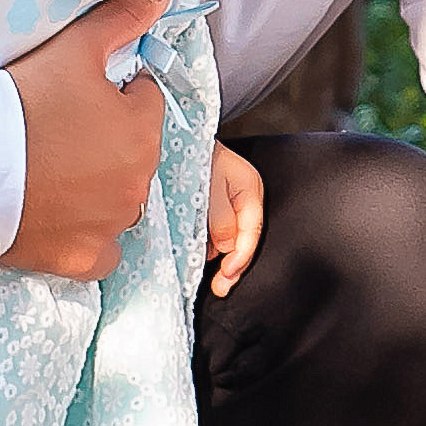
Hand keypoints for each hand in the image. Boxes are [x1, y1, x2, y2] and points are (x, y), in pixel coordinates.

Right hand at [1, 0, 168, 277]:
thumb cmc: (17, 104)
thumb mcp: (72, 49)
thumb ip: (122, 17)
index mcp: (141, 131)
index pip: (141, 102)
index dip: (109, 95)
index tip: (73, 98)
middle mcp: (137, 183)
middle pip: (131, 152)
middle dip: (106, 142)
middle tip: (58, 133)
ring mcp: (111, 225)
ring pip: (117, 199)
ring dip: (97, 186)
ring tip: (52, 169)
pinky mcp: (82, 258)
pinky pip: (101, 249)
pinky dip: (86, 234)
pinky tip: (59, 213)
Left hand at [206, 142, 265, 295]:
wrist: (173, 138)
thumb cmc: (191, 155)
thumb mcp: (208, 182)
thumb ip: (218, 214)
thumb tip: (225, 246)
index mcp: (249, 188)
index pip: (252, 231)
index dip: (241, 257)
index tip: (227, 275)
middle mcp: (243, 200)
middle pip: (243, 241)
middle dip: (232, 266)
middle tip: (220, 288)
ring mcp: (228, 207)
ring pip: (228, 242)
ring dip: (217, 259)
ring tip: (208, 277)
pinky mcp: (212, 211)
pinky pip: (215, 236)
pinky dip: (208, 250)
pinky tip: (198, 259)